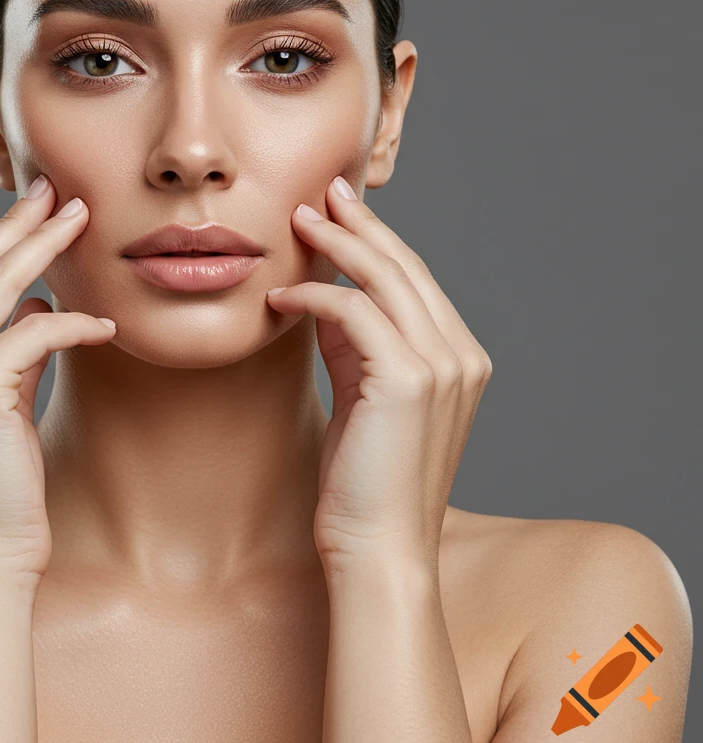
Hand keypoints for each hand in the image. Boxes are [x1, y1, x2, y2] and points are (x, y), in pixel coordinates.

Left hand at [266, 176, 492, 573]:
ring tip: (298, 219)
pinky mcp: (409, 380)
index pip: (415, 280)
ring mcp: (443, 365)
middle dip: (361, 223)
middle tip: (322, 191)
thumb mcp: (364, 398)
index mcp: (457, 358)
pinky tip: (280, 297)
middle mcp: (461, 355)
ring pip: (385, 278)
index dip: (376, 240)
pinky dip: (315, 295)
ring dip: (337, 243)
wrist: (379, 551)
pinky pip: (354, 312)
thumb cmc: (364, 482)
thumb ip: (355, 347)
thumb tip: (324, 297)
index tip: (340, 209)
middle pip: (405, 267)